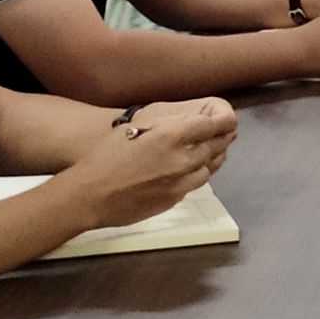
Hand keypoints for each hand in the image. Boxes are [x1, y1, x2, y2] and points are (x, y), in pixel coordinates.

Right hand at [59, 98, 238, 226]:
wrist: (91, 194)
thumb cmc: (106, 156)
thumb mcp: (136, 127)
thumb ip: (167, 124)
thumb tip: (190, 121)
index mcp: (172, 136)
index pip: (213, 125)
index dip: (225, 121)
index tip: (228, 119)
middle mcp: (183, 159)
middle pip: (216, 146)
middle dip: (222, 138)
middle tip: (224, 133)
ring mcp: (181, 182)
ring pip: (210, 167)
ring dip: (211, 158)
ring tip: (208, 151)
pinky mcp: (175, 199)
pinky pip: (196, 184)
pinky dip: (197, 174)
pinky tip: (190, 170)